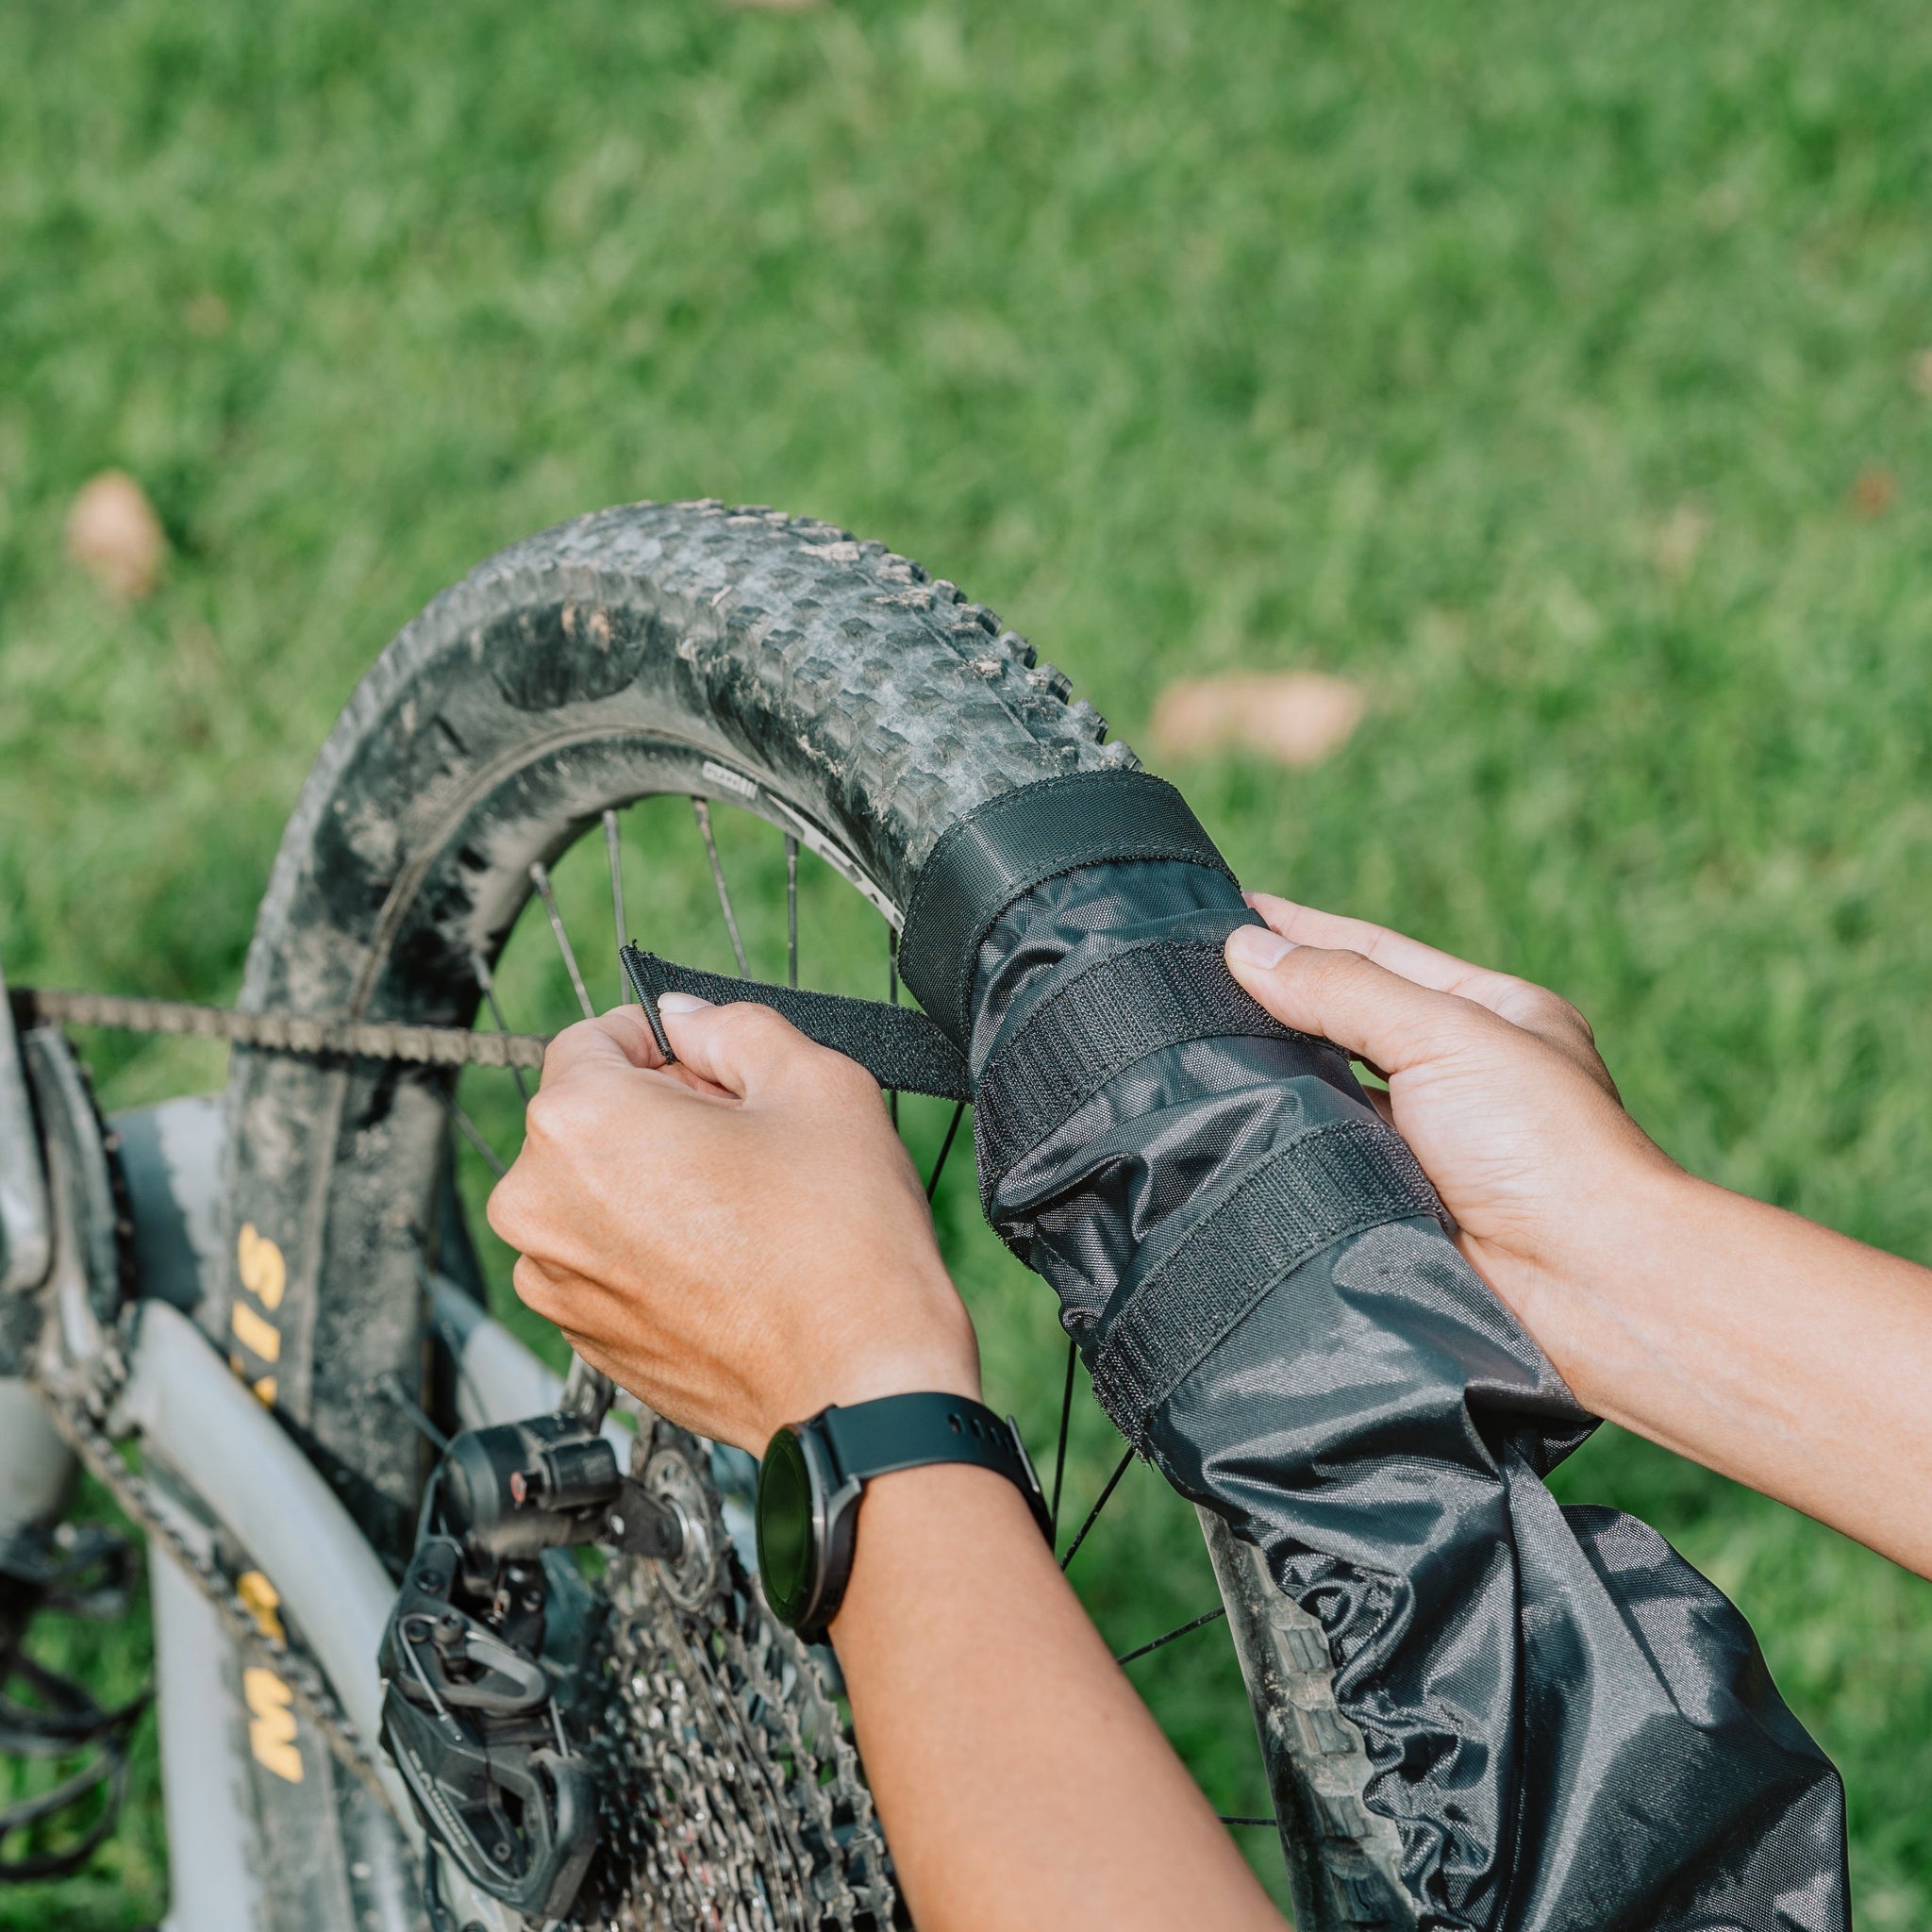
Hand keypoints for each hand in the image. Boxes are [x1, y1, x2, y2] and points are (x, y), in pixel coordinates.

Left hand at [485, 993, 979, 1453]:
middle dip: (660, 1111)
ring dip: (652, 1181)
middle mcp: (540, 1204)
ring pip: (596, 1190)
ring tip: (745, 1206)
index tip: (711, 1065)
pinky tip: (729, 1259)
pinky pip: (605, 1258)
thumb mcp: (815, 1082)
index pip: (593, 1038)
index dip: (665, 1041)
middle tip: (750, 1139)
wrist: (861, 1387)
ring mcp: (555, 1282)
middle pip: (590, 1117)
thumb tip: (687, 1019)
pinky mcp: (583, 1337)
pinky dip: (652, 1247)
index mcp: (579, 1122)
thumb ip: (734, 1026)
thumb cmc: (843, 1246)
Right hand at [1223, 894, 1680, 1352]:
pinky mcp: (1396, 1209)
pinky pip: (1322, 1164)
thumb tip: (1247, 948)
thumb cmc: (1543, 1146)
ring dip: (1272, 1077)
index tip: (1226, 909)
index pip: (1375, 954)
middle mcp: (1460, 1077)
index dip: (1302, 931)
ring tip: (1185, 1048)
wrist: (1587, 1288)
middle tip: (1183, 977)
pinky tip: (1228, 1129)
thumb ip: (1343, 989)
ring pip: (1328, 1095)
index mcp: (1491, 1015)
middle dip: (1274, 1001)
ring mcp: (1427, 1148)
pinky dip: (1281, 1147)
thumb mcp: (1445, 1035)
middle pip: (1345, 1023)